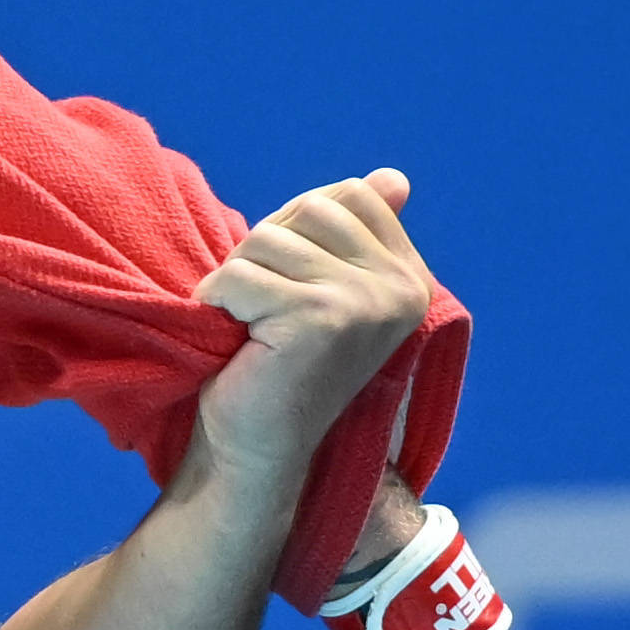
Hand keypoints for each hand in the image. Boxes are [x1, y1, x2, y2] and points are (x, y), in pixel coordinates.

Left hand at [180, 170, 436, 516]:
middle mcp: (402, 290)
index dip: (301, 229)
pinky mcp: (321, 319)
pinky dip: (217, 304)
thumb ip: (356, 233)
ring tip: (253, 333)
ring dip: (239, 282)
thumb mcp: (324, 287)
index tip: (295, 290)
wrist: (257, 451)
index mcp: (411, 279)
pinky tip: (236, 345)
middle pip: (308, 210)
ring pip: (267, 239)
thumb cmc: (280, 366)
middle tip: (268, 315)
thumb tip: (394, 177)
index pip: (350, 196)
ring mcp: (366, 303)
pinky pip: (238, 275)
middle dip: (267, 253)